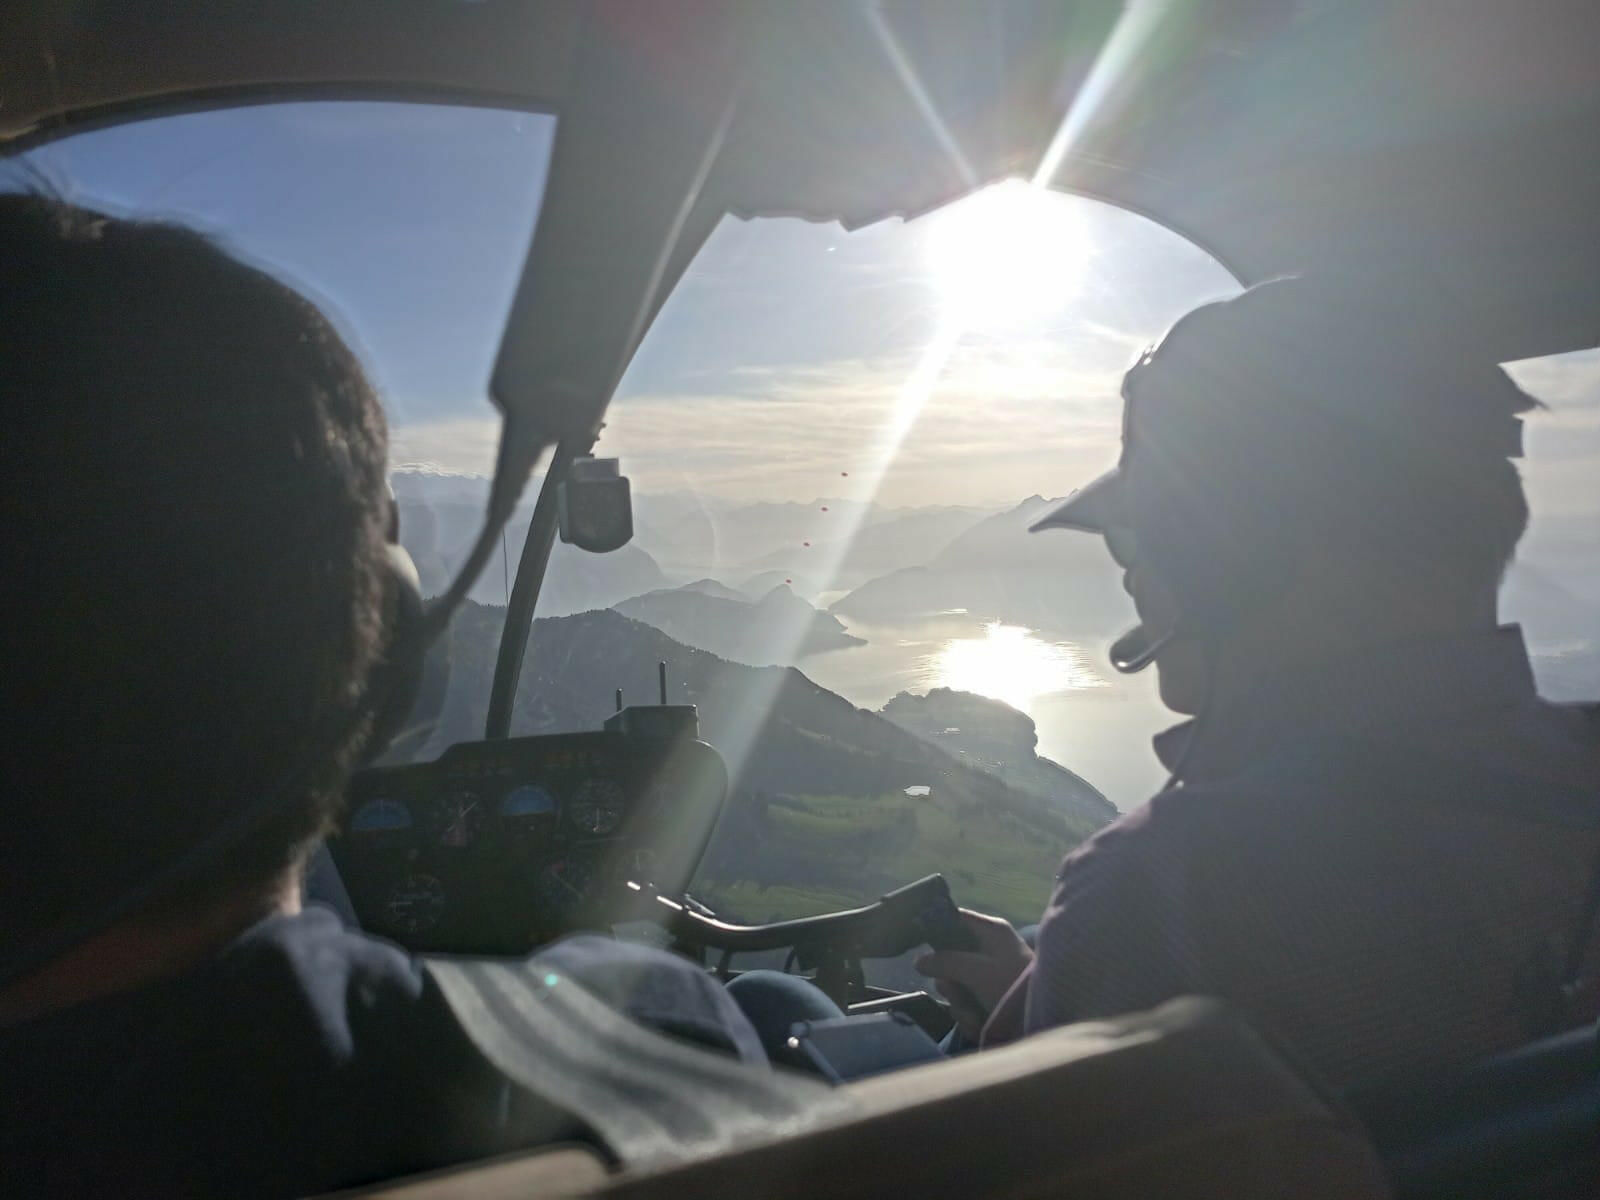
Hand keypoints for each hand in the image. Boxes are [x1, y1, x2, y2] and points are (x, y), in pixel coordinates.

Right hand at [914, 909, 1032, 1040]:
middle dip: (950, 982)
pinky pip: (967, 1004)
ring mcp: (989, 977)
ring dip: (960, 1004)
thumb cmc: (1012, 984)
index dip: (936, 928)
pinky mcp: (991, 1000)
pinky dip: (970, 1017)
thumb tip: (918, 961)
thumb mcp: (977, 970)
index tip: (920, 945)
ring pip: (956, 986)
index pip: (955, 919)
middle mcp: (989, 951)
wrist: (1045, 1022)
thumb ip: (945, 962)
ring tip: (974, 1014)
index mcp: (991, 932)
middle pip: (950, 959)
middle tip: (956, 991)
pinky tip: (980, 1024)